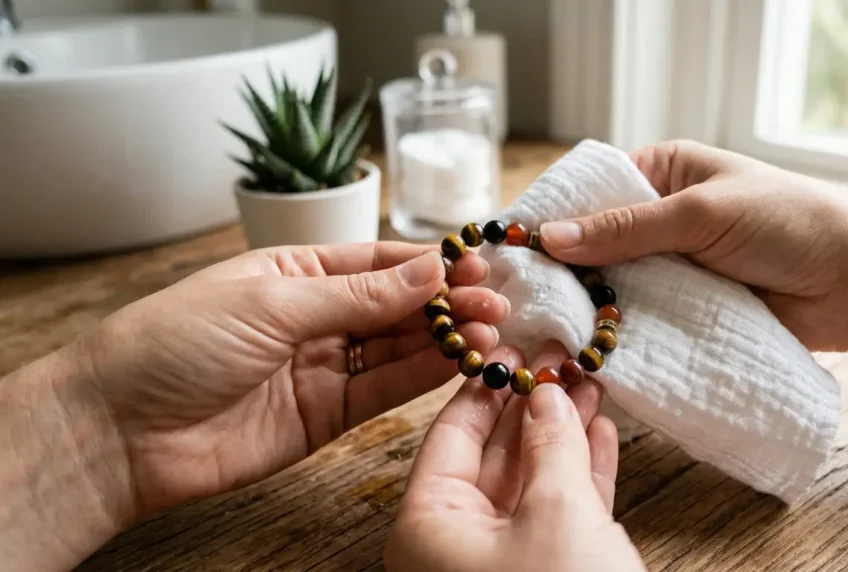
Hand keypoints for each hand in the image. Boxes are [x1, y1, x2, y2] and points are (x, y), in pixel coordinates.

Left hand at [82, 242, 507, 519]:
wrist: (119, 431)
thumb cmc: (174, 344)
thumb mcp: (270, 301)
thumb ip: (355, 295)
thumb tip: (428, 273)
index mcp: (294, 271)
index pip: (376, 262)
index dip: (427, 265)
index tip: (474, 265)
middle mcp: (312, 316)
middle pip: (394, 306)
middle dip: (445, 303)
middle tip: (494, 304)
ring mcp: (320, 367)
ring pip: (396, 349)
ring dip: (442, 340)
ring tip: (488, 331)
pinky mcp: (323, 416)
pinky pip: (382, 391)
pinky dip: (421, 378)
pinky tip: (456, 362)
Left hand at [384, 341, 645, 571]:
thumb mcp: (557, 514)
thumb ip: (551, 446)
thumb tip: (547, 394)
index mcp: (429, 527)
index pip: (451, 435)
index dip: (484, 385)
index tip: (510, 345)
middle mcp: (456, 545)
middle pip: (494, 454)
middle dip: (531, 403)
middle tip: (559, 354)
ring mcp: (503, 563)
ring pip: (533, 480)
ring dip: (564, 431)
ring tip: (589, 380)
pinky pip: (560, 512)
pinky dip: (582, 472)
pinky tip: (601, 431)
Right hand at [538, 140, 847, 351]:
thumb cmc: (787, 222)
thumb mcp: (699, 213)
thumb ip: (625, 228)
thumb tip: (550, 237)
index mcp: (664, 172)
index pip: (592, 191)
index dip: (554, 217)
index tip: (515, 246)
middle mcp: (661, 219)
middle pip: (595, 243)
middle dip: (566, 269)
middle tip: (522, 297)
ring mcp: (672, 268)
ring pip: (613, 286)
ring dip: (589, 305)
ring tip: (544, 328)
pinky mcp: (686, 311)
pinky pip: (640, 320)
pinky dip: (618, 332)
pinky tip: (586, 348)